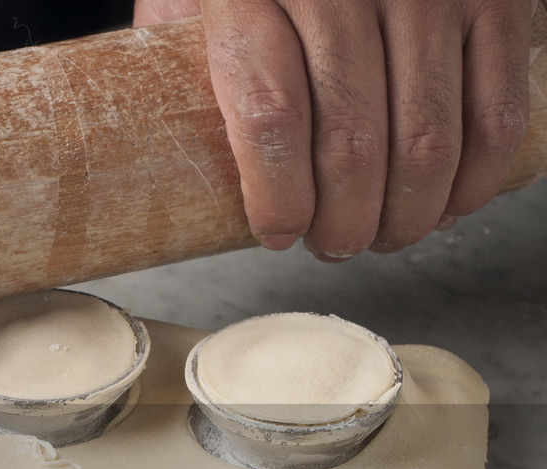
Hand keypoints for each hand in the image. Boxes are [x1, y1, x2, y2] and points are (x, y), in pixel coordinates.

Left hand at [133, 0, 535, 259]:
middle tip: (335, 246)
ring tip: (384, 235)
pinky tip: (449, 201)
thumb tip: (169, 172)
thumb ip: (181, 69)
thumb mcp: (190, 0)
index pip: (270, 116)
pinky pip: (495, 107)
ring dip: (408, 212)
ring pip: (425, 138)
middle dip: (346, 221)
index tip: (279, 232)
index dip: (278, 196)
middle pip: (352, 140)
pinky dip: (476, 174)